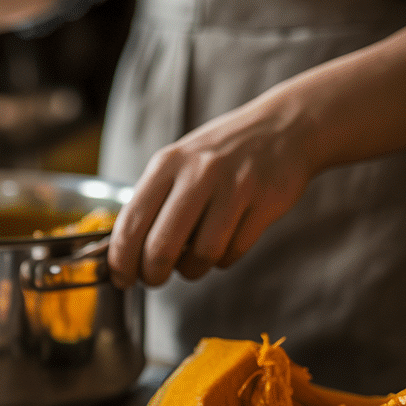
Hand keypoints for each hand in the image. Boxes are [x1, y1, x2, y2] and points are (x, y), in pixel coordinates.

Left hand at [108, 94, 316, 287]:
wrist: (285, 127)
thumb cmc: (221, 153)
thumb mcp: (178, 162)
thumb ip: (152, 200)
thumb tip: (124, 251)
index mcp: (167, 165)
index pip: (130, 223)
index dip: (120, 260)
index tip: (121, 278)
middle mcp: (197, 173)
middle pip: (161, 247)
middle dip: (153, 275)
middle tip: (154, 279)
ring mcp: (234, 187)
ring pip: (201, 255)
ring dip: (191, 270)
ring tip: (191, 262)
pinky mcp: (265, 203)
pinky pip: (234, 251)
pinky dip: (223, 259)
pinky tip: (222, 245)